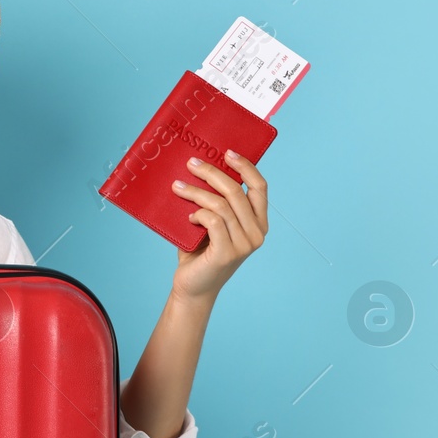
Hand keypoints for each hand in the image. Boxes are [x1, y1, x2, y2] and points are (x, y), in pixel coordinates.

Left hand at [168, 150, 268, 303]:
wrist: (192, 286)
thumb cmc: (199, 251)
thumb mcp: (211, 222)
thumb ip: (214, 201)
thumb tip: (199, 167)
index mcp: (258, 222)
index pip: (260, 188)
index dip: (246, 167)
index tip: (227, 152)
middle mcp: (257, 233)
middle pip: (237, 191)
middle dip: (212, 173)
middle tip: (191, 163)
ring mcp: (245, 244)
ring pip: (221, 205)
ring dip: (196, 192)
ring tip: (177, 187)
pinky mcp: (228, 253)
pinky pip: (213, 221)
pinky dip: (198, 214)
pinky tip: (188, 218)